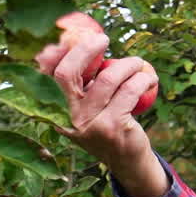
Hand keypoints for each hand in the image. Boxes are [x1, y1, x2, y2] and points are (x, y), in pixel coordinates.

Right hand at [34, 15, 167, 196]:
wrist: (126, 160)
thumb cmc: (106, 124)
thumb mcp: (87, 107)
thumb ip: (81, 83)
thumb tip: (79, 41)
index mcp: (55, 110)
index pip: (46, 76)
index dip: (52, 52)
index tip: (69, 36)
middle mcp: (67, 118)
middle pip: (66, 74)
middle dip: (84, 49)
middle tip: (104, 40)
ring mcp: (88, 124)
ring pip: (107, 79)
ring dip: (128, 64)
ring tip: (138, 63)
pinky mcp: (112, 127)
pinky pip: (129, 91)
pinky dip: (142, 79)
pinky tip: (149, 78)